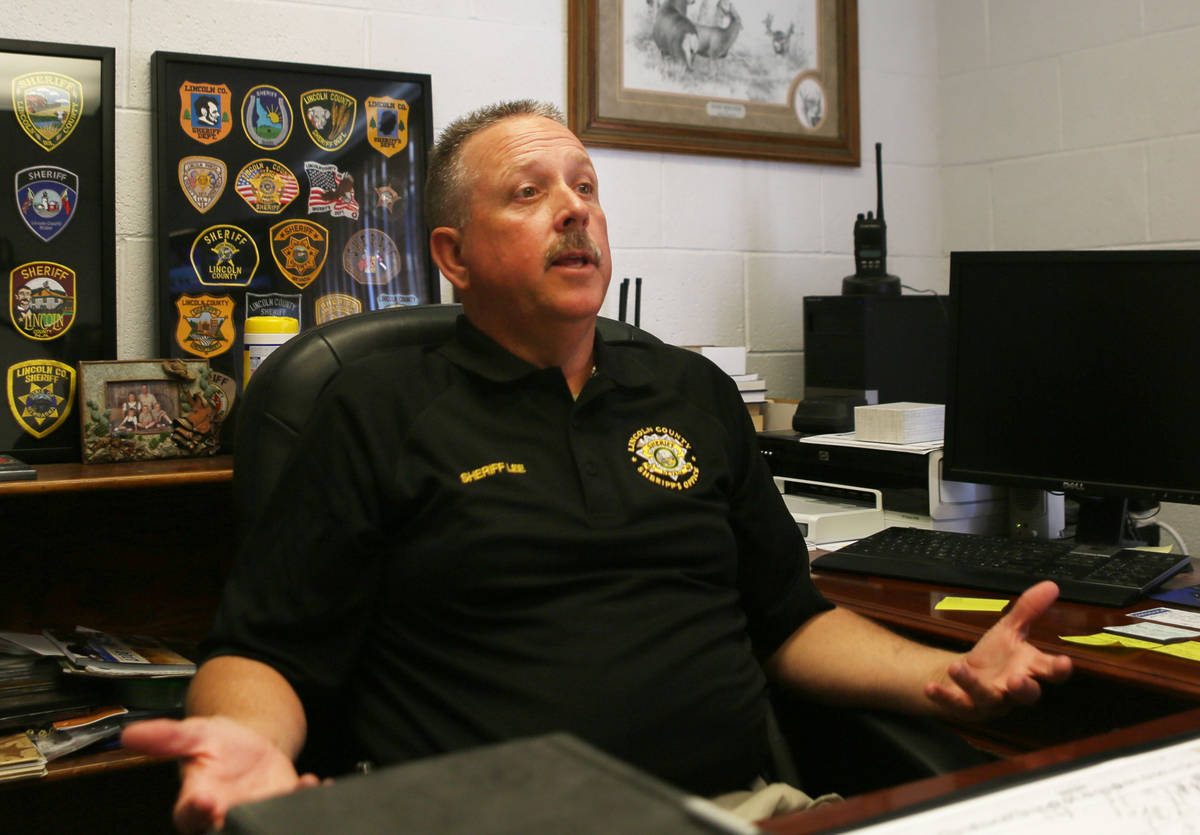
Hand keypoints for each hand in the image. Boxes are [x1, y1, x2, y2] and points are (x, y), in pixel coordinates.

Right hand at [121, 716, 320, 833]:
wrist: (251, 743)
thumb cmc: (217, 744)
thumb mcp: (194, 734)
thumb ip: (166, 737)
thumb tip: (129, 733)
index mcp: (195, 802)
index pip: (190, 816)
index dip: (197, 812)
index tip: (206, 801)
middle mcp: (224, 816)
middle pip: (224, 829)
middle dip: (234, 824)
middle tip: (244, 812)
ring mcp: (255, 814)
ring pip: (262, 823)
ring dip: (277, 815)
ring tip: (292, 792)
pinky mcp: (282, 808)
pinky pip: (294, 809)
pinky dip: (306, 797)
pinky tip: (314, 784)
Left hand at [924, 580, 1072, 719]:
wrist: (964, 678)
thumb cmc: (994, 656)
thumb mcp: (1009, 630)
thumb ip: (1028, 610)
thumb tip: (1051, 585)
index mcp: (1028, 669)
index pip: (1050, 671)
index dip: (1059, 669)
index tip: (1065, 663)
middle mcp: (1012, 689)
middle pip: (1027, 695)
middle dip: (1024, 689)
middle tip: (1017, 679)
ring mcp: (990, 700)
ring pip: (987, 697)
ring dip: (973, 684)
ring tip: (957, 667)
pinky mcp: (966, 706)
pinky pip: (956, 704)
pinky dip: (944, 697)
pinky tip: (931, 688)